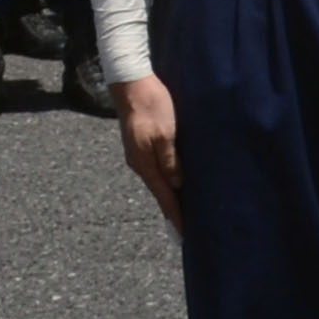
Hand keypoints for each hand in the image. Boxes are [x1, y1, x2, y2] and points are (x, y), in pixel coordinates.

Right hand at [116, 75, 181, 229]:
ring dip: (172, 196)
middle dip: (174, 210)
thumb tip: (177, 185)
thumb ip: (170, 160)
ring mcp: (140, 155)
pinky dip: (169, 180)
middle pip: (160, 193)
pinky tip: (177, 183)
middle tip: (187, 230)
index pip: (164, 197)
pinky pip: (158, 168)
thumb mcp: (166, 133)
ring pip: (159, 181)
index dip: (175, 216)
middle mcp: (140, 163)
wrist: (132, 83)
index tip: (184, 234)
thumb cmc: (152, 106)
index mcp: (145, 164)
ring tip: (185, 210)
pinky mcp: (143, 145)